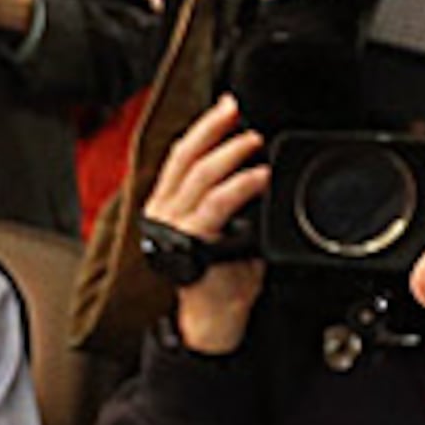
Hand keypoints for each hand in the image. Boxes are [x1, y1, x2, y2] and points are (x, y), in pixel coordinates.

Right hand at [146, 96, 270, 354]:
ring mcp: (177, 225)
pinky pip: (217, 204)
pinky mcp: (194, 240)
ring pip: (200, 175)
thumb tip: (252, 164)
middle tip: (239, 113)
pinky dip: (241, 186)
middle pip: (186, 156)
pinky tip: (259, 176)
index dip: (204, 126)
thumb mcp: (220, 227)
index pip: (180, 154)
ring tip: (254, 142)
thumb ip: (226, 197)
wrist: (213, 318)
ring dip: (230, 153)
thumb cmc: (220, 276)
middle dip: (214, 128)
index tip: (227, 106)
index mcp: (166, 204)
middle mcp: (166, 211)